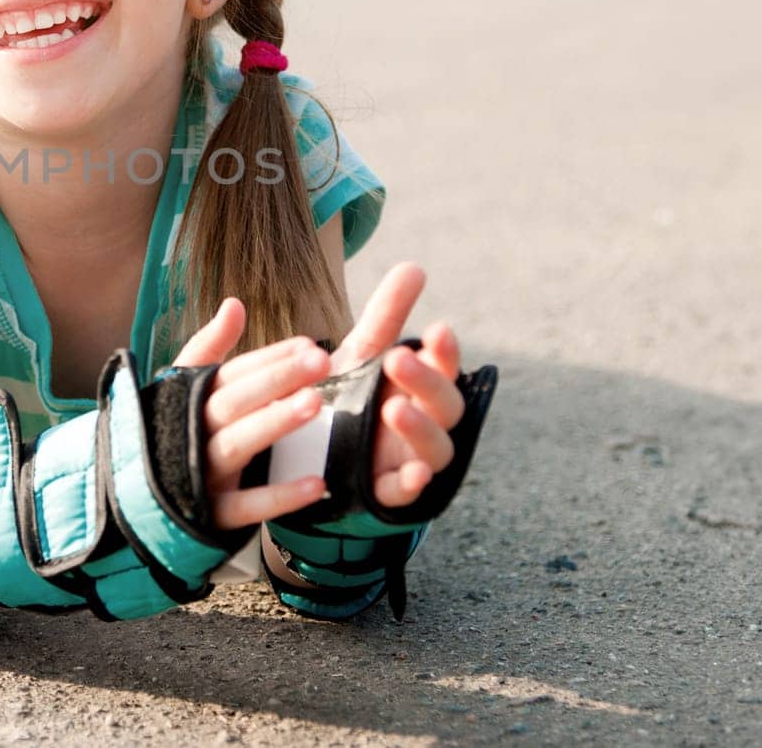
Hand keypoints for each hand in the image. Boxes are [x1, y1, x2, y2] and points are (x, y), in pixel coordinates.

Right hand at [170, 298, 333, 529]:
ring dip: (274, 423)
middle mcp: (191, 433)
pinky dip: (279, 497)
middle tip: (320, 360)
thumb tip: (234, 303)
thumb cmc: (170, 434)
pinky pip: (245, 507)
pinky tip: (318, 484)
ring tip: (315, 404)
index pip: (230, 373)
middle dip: (276, 379)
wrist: (130, 501)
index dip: (268, 358)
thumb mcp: (183, 389)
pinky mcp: (209, 516)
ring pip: (236, 445)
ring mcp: (198, 475)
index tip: (308, 343)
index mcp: (188, 401)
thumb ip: (210, 347)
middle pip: (234, 401)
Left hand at [331, 263, 464, 508]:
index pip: (445, 367)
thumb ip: (387, 316)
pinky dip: (413, 485)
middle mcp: (428, 423)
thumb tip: (414, 267)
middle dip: (426, 382)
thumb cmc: (352, 397)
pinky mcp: (390, 492)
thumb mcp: (362, 356)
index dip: (445, 352)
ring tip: (394, 408)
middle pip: (445, 405)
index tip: (435, 330)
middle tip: (397, 360)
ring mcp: (413, 459)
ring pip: (435, 449)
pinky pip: (408, 493)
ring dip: (420, 430)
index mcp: (423, 387)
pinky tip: (411, 474)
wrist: (316, 453)